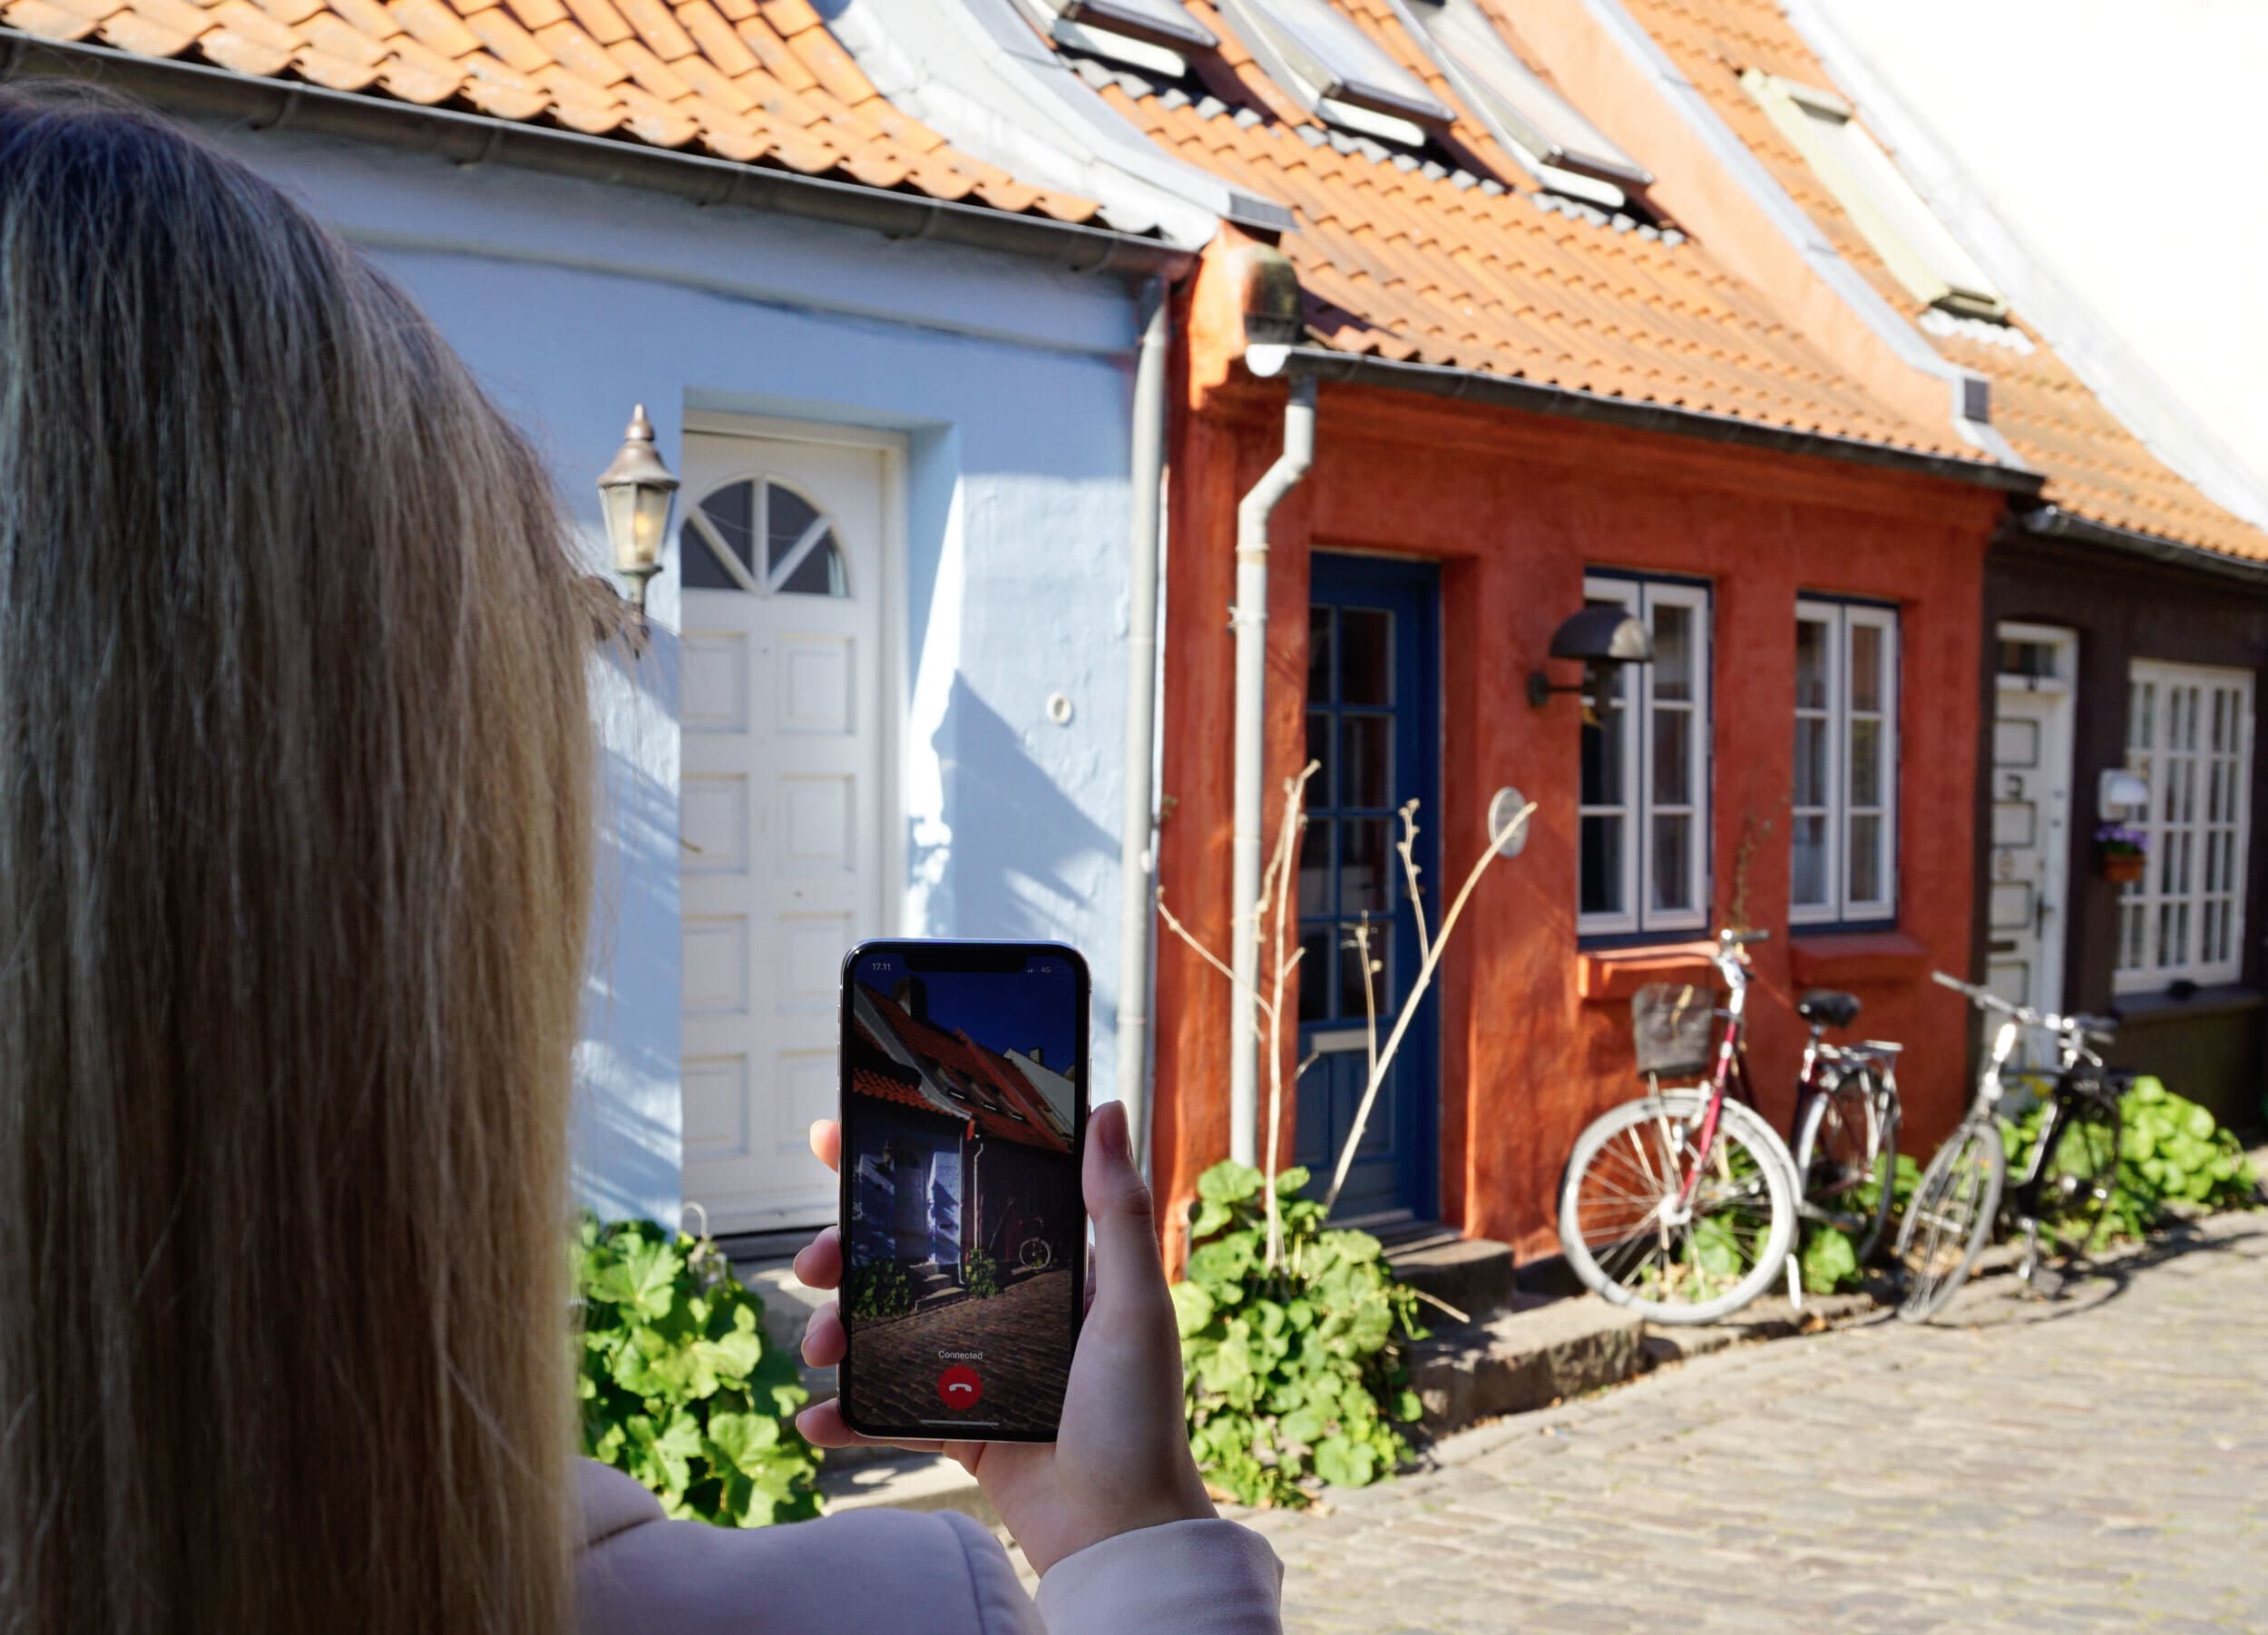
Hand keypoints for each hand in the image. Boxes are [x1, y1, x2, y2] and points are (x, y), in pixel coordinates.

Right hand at [793, 1101, 1215, 1574]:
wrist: (1119, 1534)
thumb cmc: (1139, 1417)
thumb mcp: (1134, 1304)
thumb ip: (1117, 1211)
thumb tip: (1108, 1110)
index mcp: (1049, 1272)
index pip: (968, 1203)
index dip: (904, 1172)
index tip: (837, 1142)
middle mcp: (1008, 1312)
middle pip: (906, 1264)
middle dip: (846, 1255)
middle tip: (813, 1261)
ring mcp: (977, 1371)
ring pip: (886, 1333)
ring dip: (837, 1332)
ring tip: (818, 1347)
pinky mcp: (959, 1429)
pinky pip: (887, 1412)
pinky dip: (846, 1415)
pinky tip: (816, 1418)